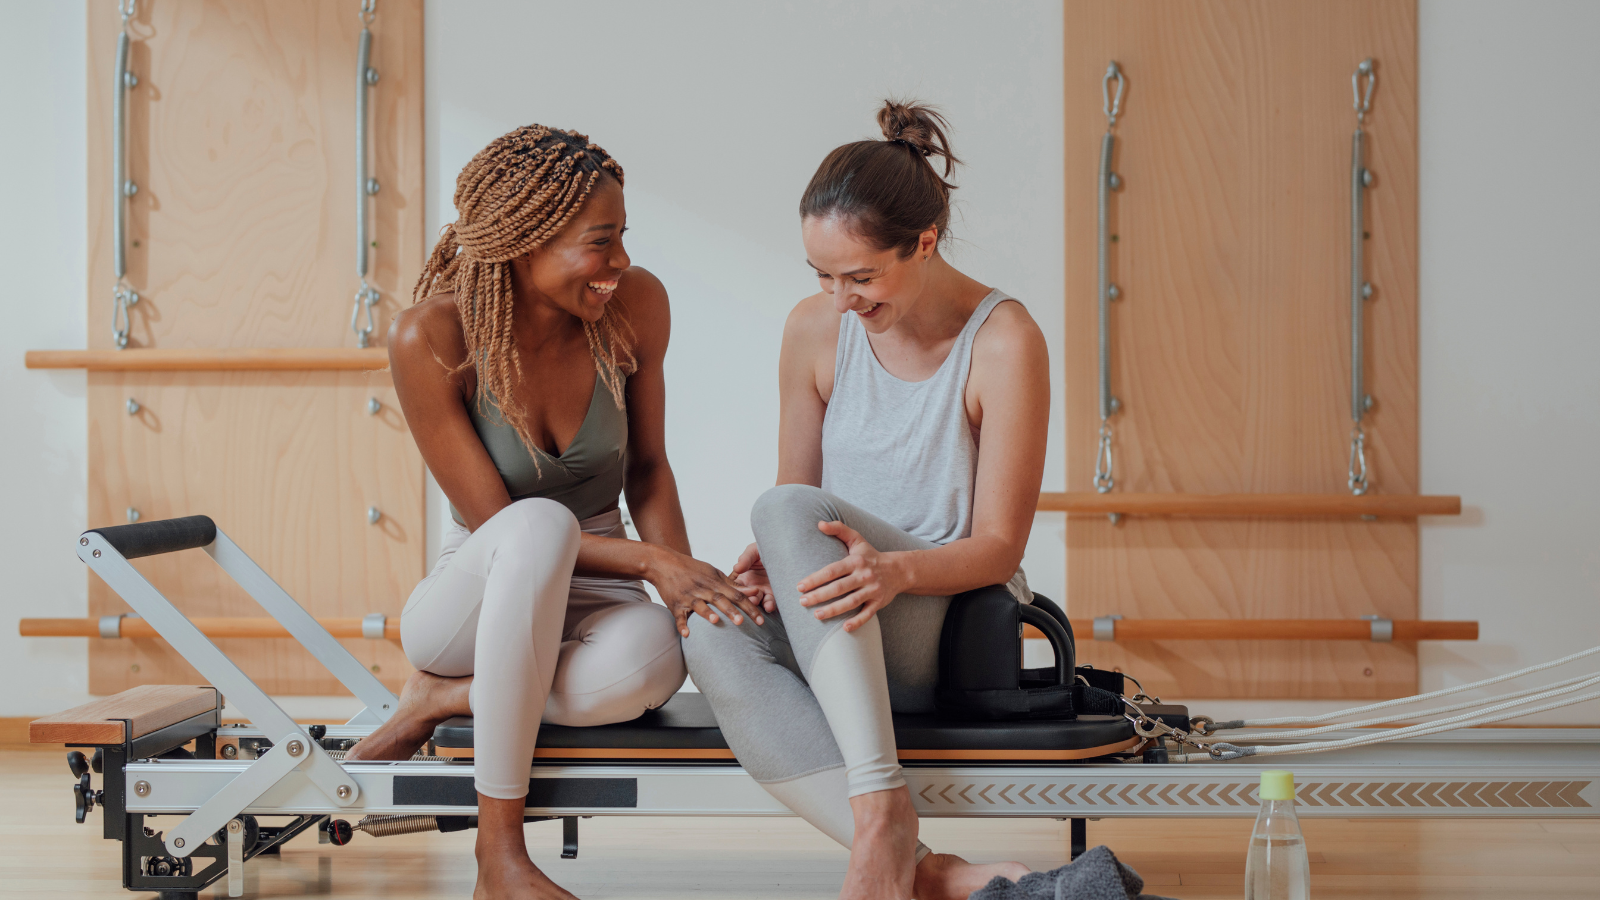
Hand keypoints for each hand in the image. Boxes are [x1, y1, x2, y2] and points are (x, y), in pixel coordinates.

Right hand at [647, 547, 766, 637]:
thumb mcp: (713, 572)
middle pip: (720, 600)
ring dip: (706, 613)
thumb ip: (733, 584)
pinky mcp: (675, 604)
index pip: (736, 595)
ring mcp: (688, 596)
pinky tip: (687, 634)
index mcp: (715, 582)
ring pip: (699, 605)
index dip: (749, 606)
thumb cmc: (692, 569)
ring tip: (715, 621)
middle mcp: (703, 589)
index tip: (761, 619)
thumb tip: (753, 591)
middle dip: (731, 611)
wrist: (664, 563)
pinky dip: (682, 625)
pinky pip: (678, 616)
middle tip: (742, 622)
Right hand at [730, 542, 776, 613]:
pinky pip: (772, 602)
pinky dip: (770, 605)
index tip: (740, 591)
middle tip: (752, 600)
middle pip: (746, 597)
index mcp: (742, 576)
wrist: (784, 550)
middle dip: (748, 600)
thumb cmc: (765, 549)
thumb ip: (745, 558)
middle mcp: (751, 586)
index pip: (736, 586)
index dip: (737, 590)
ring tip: (764, 604)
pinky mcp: (775, 594)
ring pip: (759, 602)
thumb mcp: (754, 551)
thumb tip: (736, 568)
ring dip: (760, 605)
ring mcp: (763, 591)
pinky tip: (770, 605)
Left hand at [797, 521, 909, 632]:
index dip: (815, 579)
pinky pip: (868, 614)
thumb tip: (819, 524)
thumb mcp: (857, 539)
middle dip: (819, 596)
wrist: (899, 570)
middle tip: (802, 602)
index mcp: (856, 561)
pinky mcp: (879, 602)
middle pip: (839, 588)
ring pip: (851, 602)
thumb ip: (839, 529)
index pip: (832, 570)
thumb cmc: (871, 555)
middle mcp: (864, 575)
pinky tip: (844, 628)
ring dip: (834, 610)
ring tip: (816, 616)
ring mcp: (872, 590)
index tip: (800, 586)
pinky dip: (857, 622)